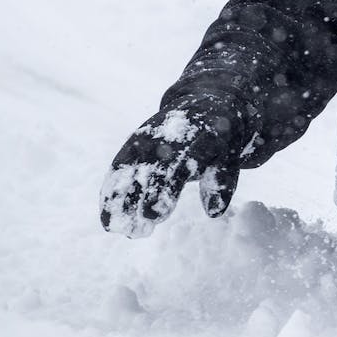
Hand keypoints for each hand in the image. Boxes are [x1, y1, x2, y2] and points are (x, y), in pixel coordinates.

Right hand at [99, 96, 244, 237]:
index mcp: (196, 139)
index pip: (176, 166)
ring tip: (118, 230)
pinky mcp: (133, 142)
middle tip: (138, 231)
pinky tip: (108, 218)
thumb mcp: (228, 157)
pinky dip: (109, 192)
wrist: (204, 105)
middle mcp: (167, 137)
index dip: (164, 190)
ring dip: (119, 201)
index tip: (156, 216)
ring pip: (127, 171)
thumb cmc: (218, 141)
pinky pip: (117, 169)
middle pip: (148, 171)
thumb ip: (222, 183)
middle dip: (140, 201)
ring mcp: (147, 138)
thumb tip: (215, 213)